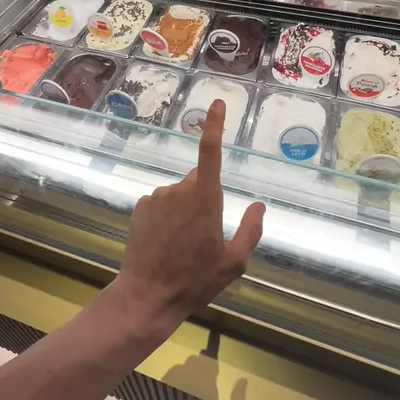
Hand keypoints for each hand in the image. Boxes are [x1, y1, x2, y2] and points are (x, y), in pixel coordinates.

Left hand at [115, 99, 264, 332]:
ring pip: (180, 194)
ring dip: (185, 210)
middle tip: (206, 236)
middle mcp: (178, 189)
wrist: (148, 296)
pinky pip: (162, 204)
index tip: (217, 104)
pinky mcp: (140, 207)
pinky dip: (167, 217)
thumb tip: (258, 206)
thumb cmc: (195, 280)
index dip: (215, 125)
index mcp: (204, 198)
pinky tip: (165, 243)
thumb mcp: (234, 262)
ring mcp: (156, 196)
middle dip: (205, 198)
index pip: (210, 152)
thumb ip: (250, 230)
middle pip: (199, 181)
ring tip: (183, 246)